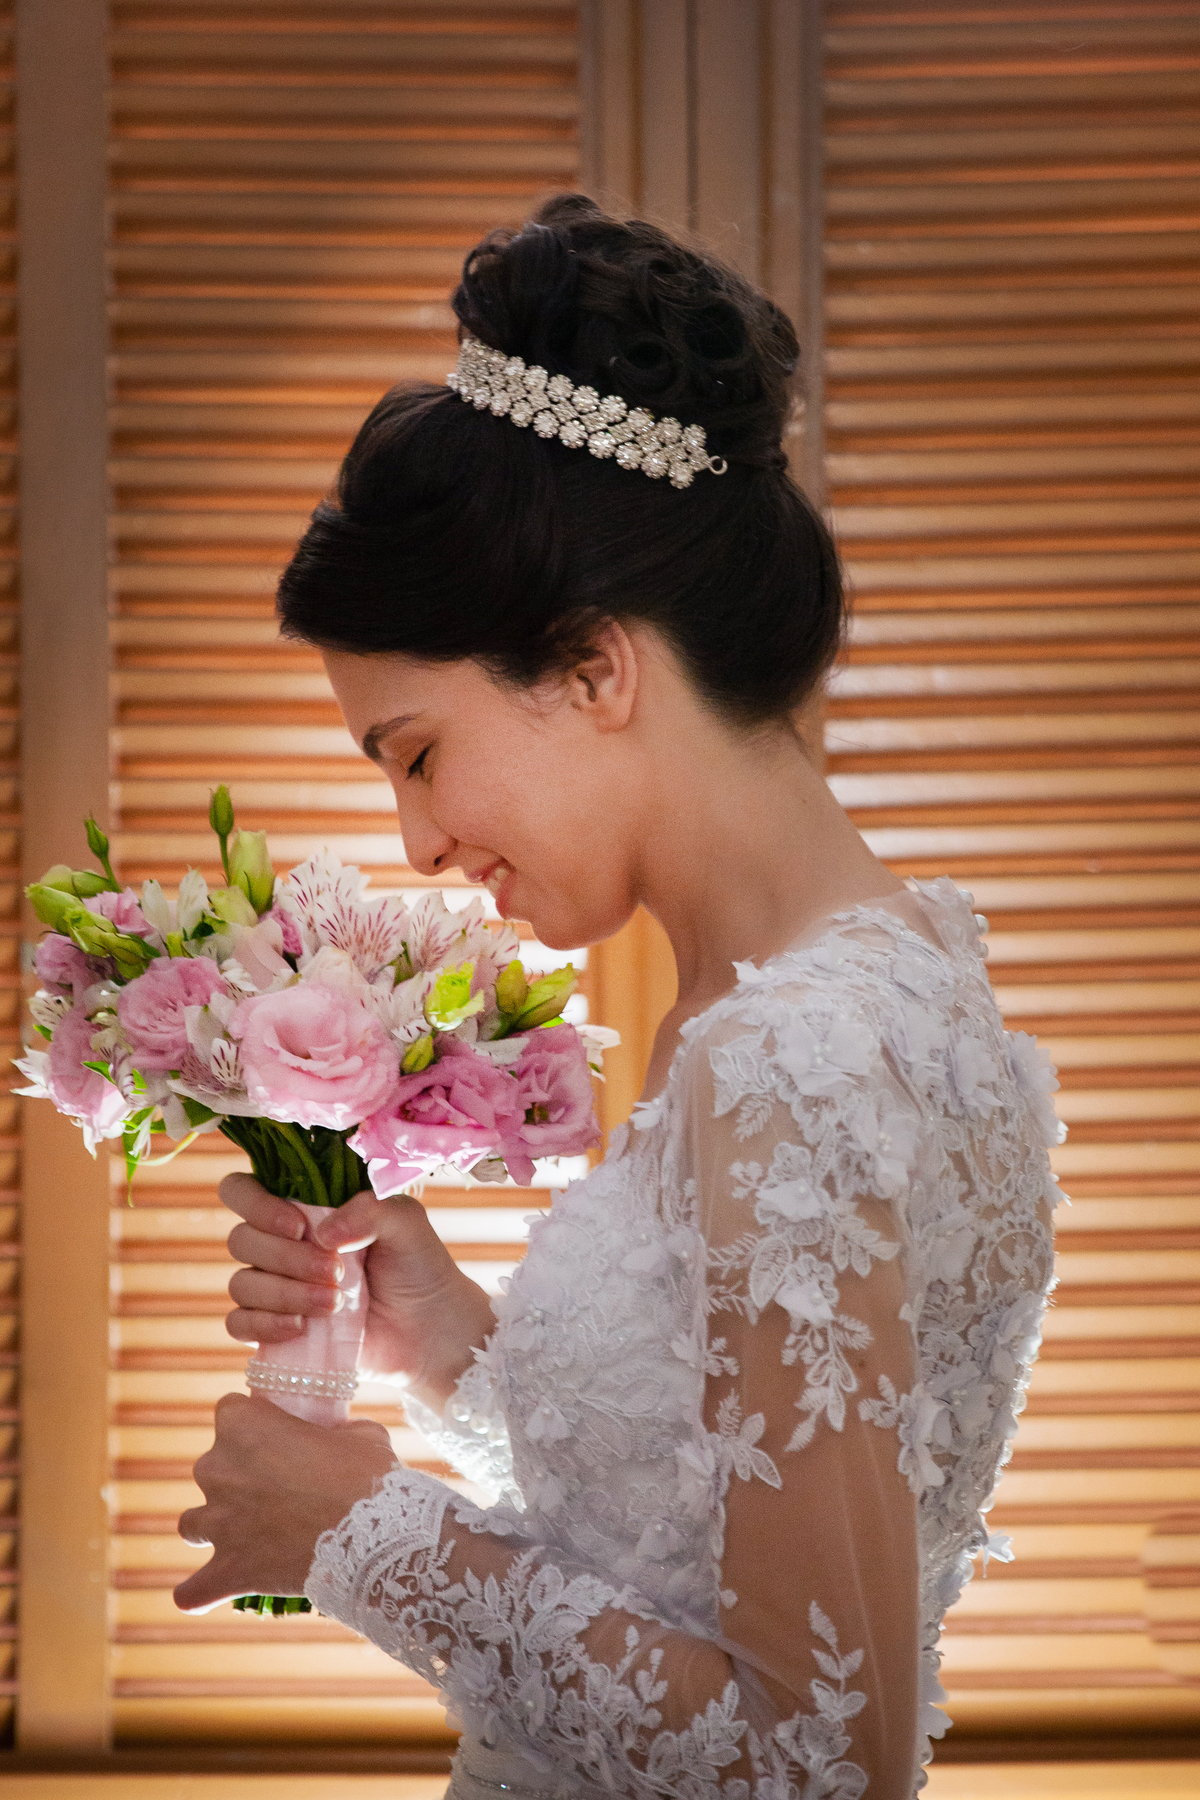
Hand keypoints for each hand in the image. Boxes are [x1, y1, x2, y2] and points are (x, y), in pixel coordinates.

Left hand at [174, 1392, 395, 1611]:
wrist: (375, 1539)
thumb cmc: (367, 1476)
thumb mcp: (358, 1434)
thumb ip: (333, 1431)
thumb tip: (335, 1437)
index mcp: (244, 1425)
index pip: (230, 1411)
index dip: (253, 1422)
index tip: (275, 1435)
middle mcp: (218, 1470)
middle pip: (212, 1467)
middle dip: (238, 1477)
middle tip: (279, 1489)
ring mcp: (218, 1523)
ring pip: (193, 1524)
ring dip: (216, 1527)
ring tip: (248, 1535)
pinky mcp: (228, 1570)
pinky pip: (193, 1591)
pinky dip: (198, 1593)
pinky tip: (202, 1595)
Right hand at [221, 1174, 496, 1408]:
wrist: (430, 1330)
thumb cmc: (417, 1266)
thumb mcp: (406, 1224)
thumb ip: (370, 1210)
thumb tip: (323, 1233)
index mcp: (303, 1207)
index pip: (243, 1191)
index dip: (257, 1204)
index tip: (299, 1226)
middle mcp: (281, 1244)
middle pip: (241, 1240)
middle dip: (286, 1257)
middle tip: (337, 1272)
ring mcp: (276, 1287)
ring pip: (241, 1284)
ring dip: (284, 1294)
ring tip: (333, 1304)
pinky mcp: (275, 1329)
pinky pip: (238, 1325)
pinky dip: (263, 1326)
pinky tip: (300, 1328)